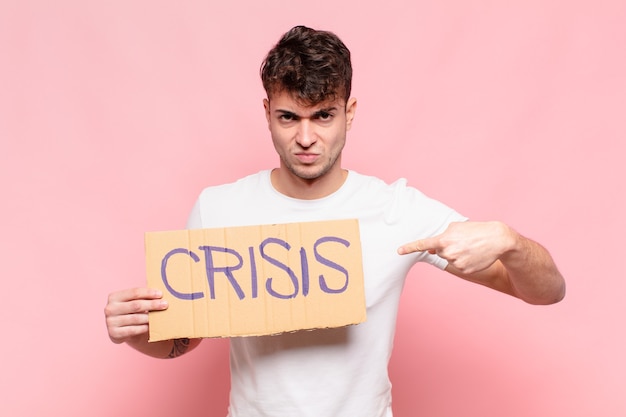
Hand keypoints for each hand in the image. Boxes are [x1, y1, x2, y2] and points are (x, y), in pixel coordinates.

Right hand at [104, 287, 167, 343]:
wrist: (120, 330)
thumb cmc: (129, 312)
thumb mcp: (132, 301)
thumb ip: (142, 296)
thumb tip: (160, 293)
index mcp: (114, 297)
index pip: (134, 292)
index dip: (148, 293)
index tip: (161, 294)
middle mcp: (110, 309)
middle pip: (136, 305)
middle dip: (152, 304)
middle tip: (165, 304)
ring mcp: (110, 322)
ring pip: (136, 318)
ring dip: (150, 317)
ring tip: (160, 315)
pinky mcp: (114, 333)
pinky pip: (134, 330)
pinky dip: (144, 327)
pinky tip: (151, 326)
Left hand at [397, 221, 513, 273]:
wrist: (497, 239)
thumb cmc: (475, 230)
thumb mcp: (456, 228)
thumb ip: (442, 236)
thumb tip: (432, 249)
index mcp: (444, 240)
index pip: (423, 244)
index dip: (410, 247)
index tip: (398, 251)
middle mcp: (448, 253)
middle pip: (440, 252)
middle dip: (447, 247)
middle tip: (462, 241)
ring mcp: (456, 263)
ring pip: (450, 259)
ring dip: (457, 254)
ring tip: (470, 247)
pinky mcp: (464, 270)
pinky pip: (459, 266)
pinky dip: (465, 261)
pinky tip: (474, 255)